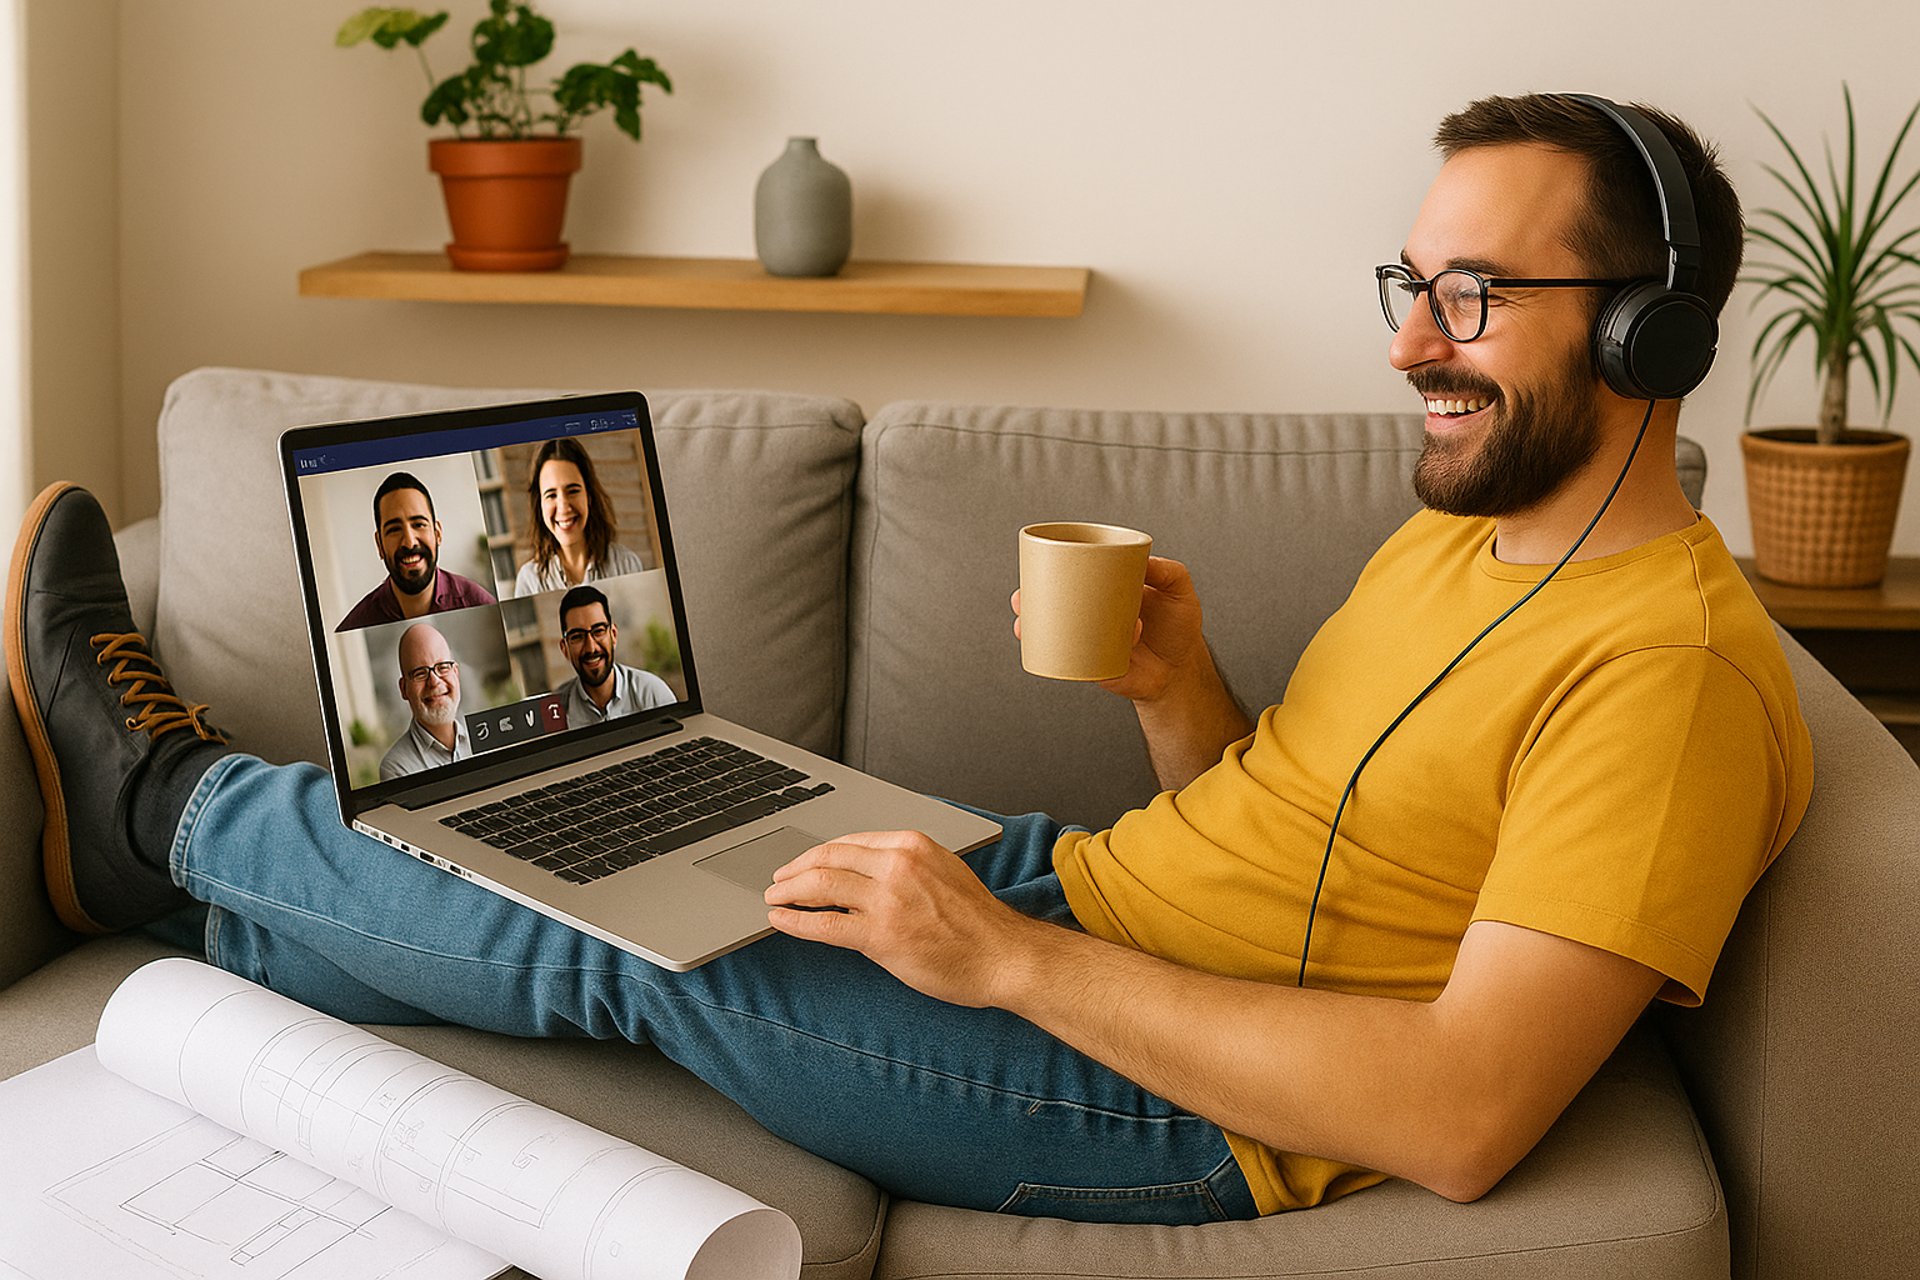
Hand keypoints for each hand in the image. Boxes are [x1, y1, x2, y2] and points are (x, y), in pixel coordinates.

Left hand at [765, 830, 1036, 1006]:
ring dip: (788, 893)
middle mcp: (897, 865)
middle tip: (777, 881)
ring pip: (820, 886)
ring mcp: (887, 899)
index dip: (818, 854)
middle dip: (795, 870)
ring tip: (774, 900)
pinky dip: (796, 923)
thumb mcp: (941, 872)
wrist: (1004, 956)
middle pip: (828, 858)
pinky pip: (825, 925)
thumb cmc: (978, 922)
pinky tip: (783, 923)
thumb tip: (863, 875)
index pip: (849, 842)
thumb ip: (903, 867)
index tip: (803, 864)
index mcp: (911, 845)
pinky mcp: (881, 935)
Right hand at [1011, 555, 1205, 701]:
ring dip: (1031, 630)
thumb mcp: (1180, 592)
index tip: (1037, 563)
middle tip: (1021, 597)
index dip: (1052, 569)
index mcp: (1108, 592)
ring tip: (1024, 625)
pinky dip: (1057, 657)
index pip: (1076, 576)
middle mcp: (1093, 615)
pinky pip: (1069, 663)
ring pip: (1053, 633)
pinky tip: (1050, 650)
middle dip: (1029, 600)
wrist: (1181, 672)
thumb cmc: (1179, 628)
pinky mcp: (1094, 668)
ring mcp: (1090, 642)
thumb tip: (1142, 560)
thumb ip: (1170, 571)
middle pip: (1054, 604)